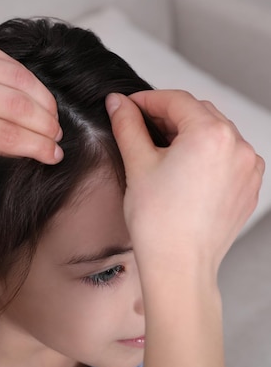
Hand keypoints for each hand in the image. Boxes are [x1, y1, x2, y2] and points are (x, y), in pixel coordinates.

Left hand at [0, 33, 62, 163]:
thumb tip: (26, 148)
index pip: (3, 135)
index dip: (35, 147)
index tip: (53, 155)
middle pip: (16, 107)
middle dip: (45, 126)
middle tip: (56, 138)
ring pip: (19, 80)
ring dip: (44, 102)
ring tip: (52, 118)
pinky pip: (10, 61)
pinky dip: (29, 81)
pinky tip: (37, 96)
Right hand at [106, 90, 264, 278]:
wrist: (179, 265)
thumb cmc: (159, 222)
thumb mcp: (137, 164)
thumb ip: (127, 125)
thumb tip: (118, 103)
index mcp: (211, 134)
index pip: (175, 100)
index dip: (146, 100)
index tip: (127, 106)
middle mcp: (237, 146)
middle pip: (198, 113)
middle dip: (167, 115)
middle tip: (138, 126)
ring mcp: (247, 167)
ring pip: (214, 133)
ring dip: (187, 133)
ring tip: (159, 150)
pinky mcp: (248, 186)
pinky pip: (226, 155)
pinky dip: (204, 153)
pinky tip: (181, 168)